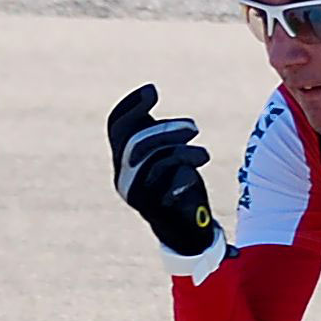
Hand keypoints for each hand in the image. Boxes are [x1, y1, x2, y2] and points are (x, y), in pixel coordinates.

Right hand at [105, 84, 218, 255]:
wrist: (183, 230)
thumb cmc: (173, 185)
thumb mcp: (161, 154)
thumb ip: (153, 132)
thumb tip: (146, 96)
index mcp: (122, 161)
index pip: (116, 127)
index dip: (131, 105)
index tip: (153, 90)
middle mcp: (124, 178)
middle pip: (136, 143)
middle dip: (167, 129)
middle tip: (194, 128)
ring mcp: (139, 195)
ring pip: (155, 162)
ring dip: (183, 153)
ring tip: (204, 155)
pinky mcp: (158, 211)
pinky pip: (169, 187)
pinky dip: (184, 177)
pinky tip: (193, 177)